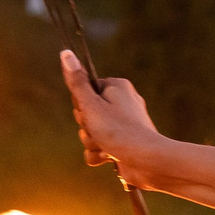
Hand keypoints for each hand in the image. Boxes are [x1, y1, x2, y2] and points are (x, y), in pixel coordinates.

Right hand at [60, 50, 214, 210]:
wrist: (148, 161)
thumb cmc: (119, 131)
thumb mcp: (92, 105)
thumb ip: (77, 82)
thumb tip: (66, 53)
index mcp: (118, 87)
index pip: (84, 91)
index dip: (81, 106)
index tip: (91, 112)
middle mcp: (123, 103)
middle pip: (85, 113)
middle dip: (87, 127)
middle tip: (100, 130)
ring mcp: (124, 124)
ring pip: (90, 133)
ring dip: (92, 143)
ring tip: (107, 146)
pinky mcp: (123, 143)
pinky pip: (98, 148)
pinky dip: (99, 155)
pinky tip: (108, 157)